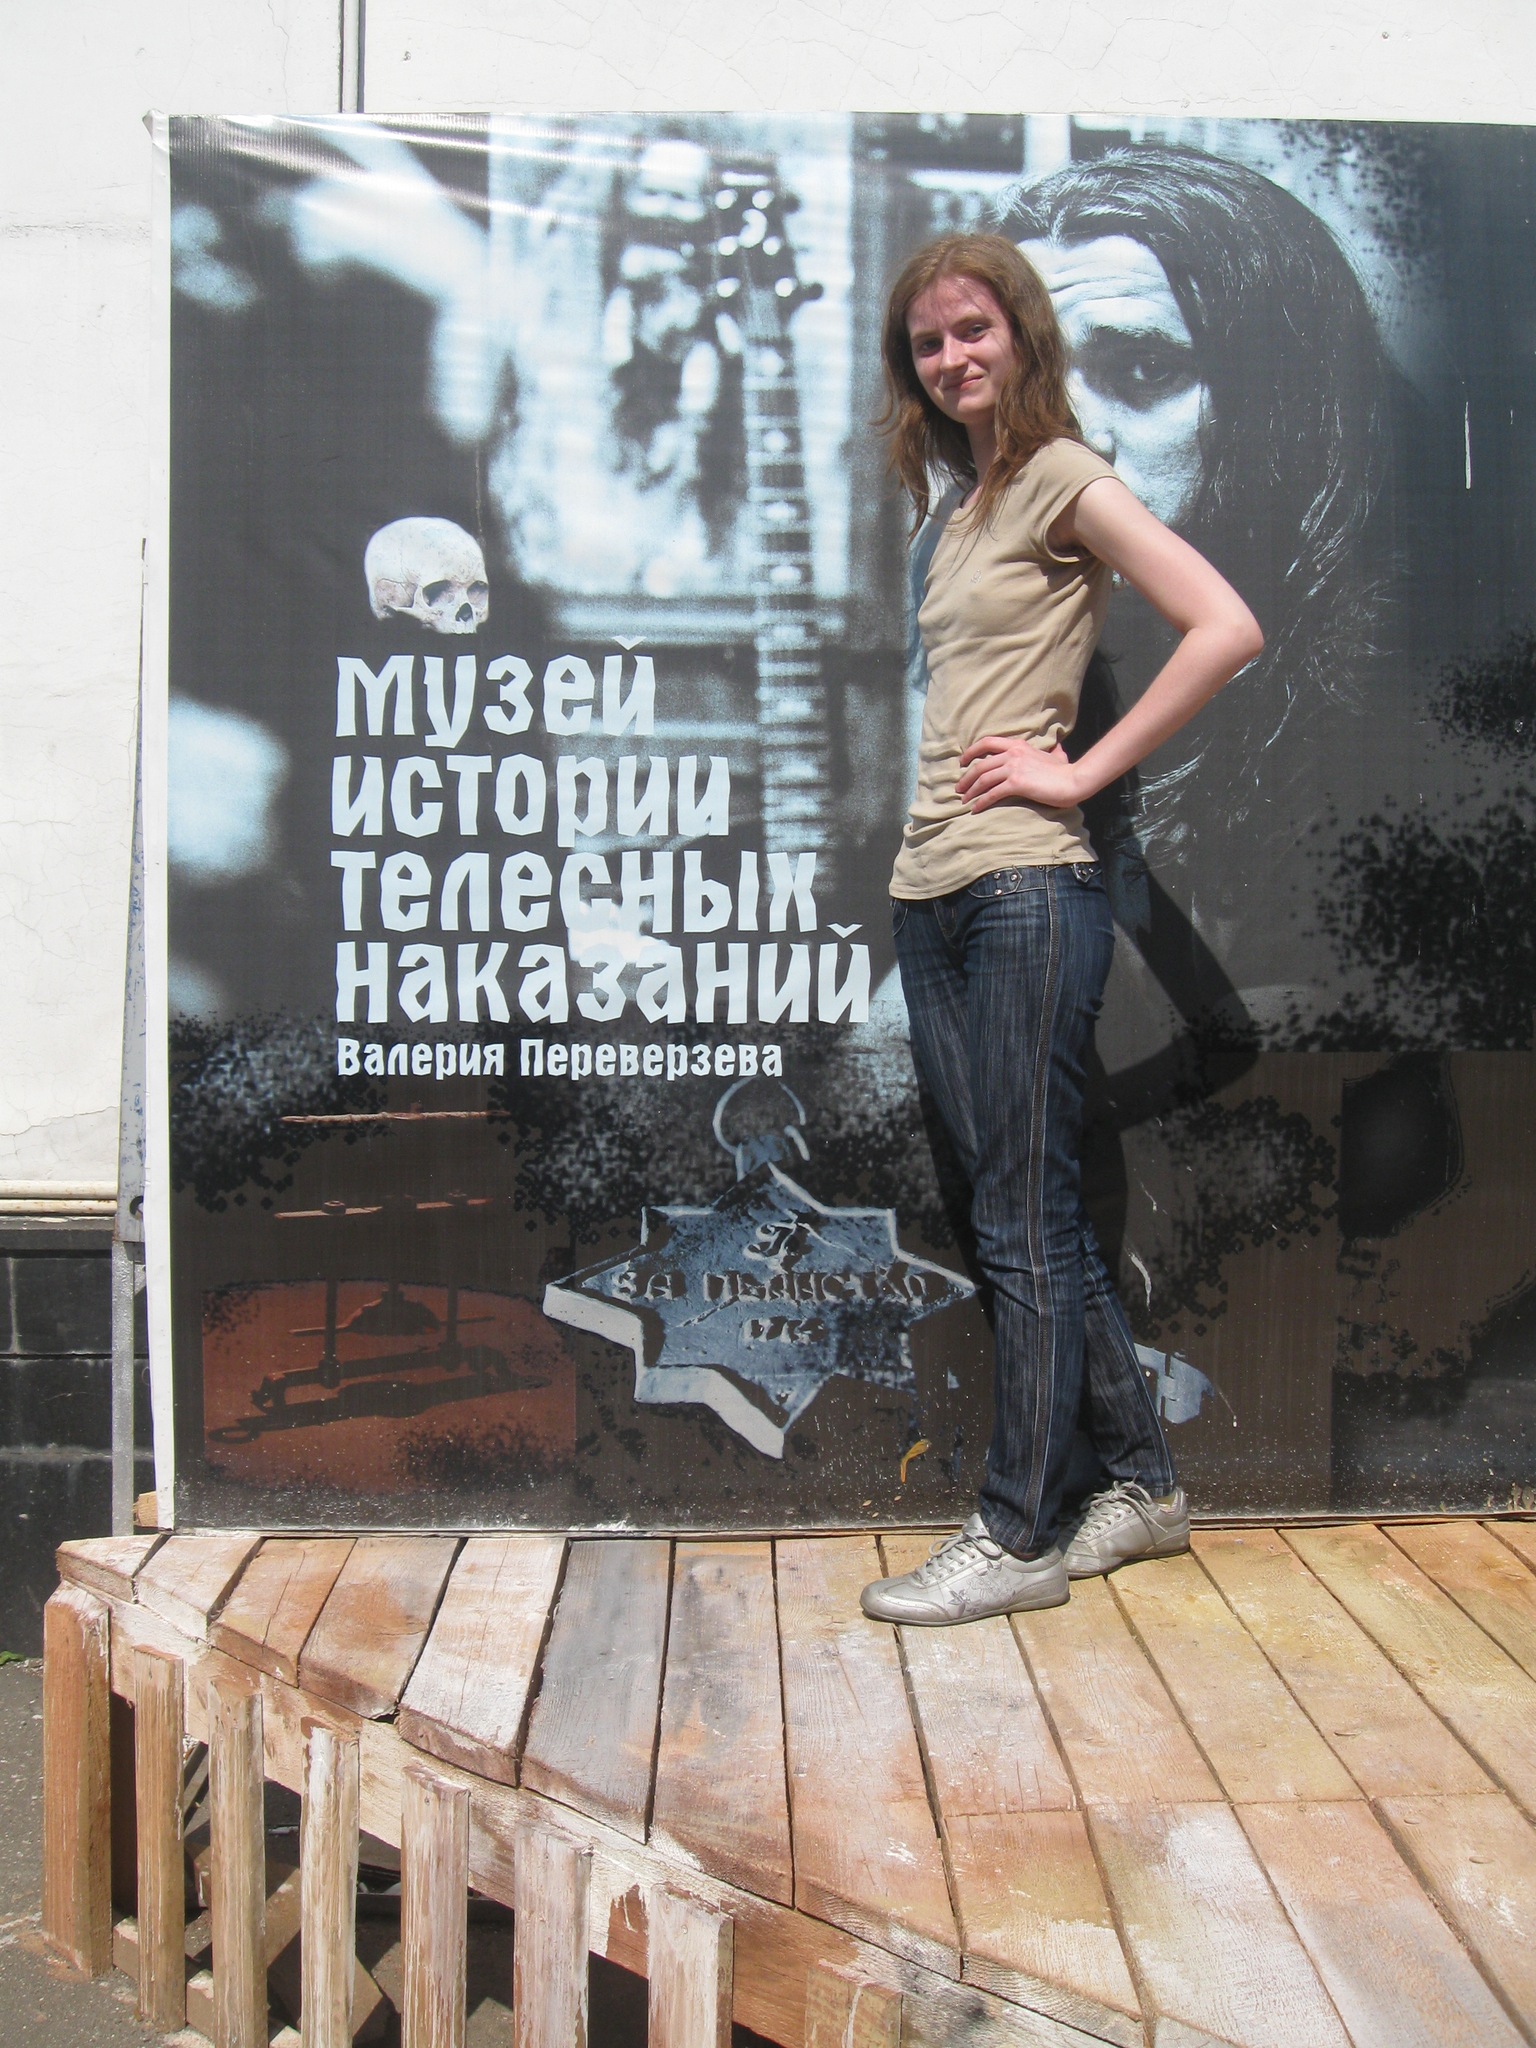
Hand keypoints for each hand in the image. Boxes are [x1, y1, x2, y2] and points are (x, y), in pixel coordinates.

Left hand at [956, 735, 1083, 812]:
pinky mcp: (1016, 783)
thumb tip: (1057, 746)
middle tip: (958, 788)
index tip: (962, 762)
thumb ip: (1053, 750)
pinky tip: (975, 810)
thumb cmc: (1065, 771)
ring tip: (963, 800)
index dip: (971, 752)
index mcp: (1018, 745)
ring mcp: (1014, 768)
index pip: (987, 743)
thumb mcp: (1056, 755)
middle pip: (980, 765)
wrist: (1073, 780)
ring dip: (970, 791)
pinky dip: (981, 802)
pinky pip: (992, 793)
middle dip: (966, 778)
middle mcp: (1013, 754)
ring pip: (983, 779)